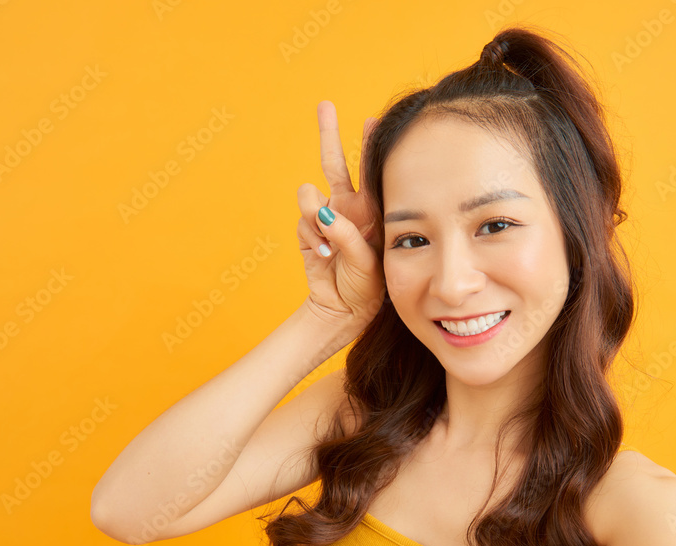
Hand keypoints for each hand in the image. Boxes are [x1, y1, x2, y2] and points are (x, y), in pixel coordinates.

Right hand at [295, 101, 384, 329]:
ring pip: (309, 193)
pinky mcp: (307, 231)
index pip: (371, 171)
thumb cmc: (368, 286)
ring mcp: (325, 218)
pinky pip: (302, 221)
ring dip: (314, 213)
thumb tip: (323, 212)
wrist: (344, 309)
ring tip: (328, 238)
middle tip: (324, 105)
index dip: (371, 145)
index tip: (373, 121)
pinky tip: (324, 255)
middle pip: (334, 162)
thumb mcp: (367, 260)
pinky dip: (311, 237)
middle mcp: (348, 208)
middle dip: (328, 133)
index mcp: (371, 210)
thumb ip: (347, 235)